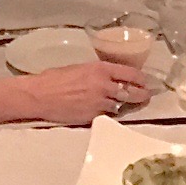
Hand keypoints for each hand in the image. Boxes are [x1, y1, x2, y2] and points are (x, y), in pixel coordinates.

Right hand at [0, 61, 151, 126]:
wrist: (39, 95)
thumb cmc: (54, 79)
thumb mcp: (80, 68)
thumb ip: (98, 73)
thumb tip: (110, 78)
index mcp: (100, 69)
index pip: (131, 74)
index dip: (141, 79)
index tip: (145, 81)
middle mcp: (103, 85)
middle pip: (131, 92)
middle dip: (141, 95)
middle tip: (145, 96)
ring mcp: (99, 102)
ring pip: (120, 105)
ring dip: (123, 105)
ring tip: (124, 104)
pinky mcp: (93, 116)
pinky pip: (107, 115)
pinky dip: (108, 113)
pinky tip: (104, 111)